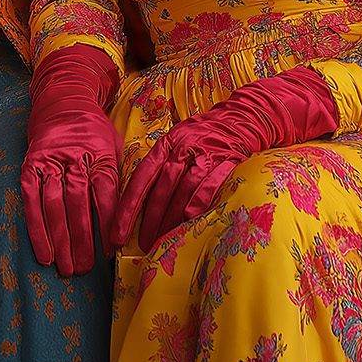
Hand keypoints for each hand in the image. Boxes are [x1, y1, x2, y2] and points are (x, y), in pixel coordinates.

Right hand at [21, 44, 120, 275]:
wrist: (62, 101)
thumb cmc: (94, 131)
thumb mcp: (114, 147)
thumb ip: (117, 179)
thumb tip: (125, 221)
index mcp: (99, 153)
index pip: (105, 193)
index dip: (108, 224)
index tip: (110, 249)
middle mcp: (73, 157)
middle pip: (78, 203)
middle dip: (81, 239)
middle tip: (84, 268)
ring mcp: (49, 161)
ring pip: (53, 204)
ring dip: (59, 239)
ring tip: (65, 267)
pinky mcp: (30, 166)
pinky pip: (31, 200)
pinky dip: (36, 227)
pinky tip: (43, 251)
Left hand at [111, 66, 338, 252]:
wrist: (245, 118)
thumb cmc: (207, 135)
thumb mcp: (179, 142)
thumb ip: (163, 165)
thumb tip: (143, 200)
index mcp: (167, 144)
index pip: (141, 177)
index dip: (127, 206)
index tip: (116, 230)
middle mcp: (183, 148)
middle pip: (161, 188)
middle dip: (149, 219)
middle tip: (141, 243)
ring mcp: (205, 155)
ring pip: (183, 191)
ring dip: (171, 220)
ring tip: (162, 241)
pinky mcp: (227, 163)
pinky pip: (209, 188)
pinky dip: (197, 206)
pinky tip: (189, 223)